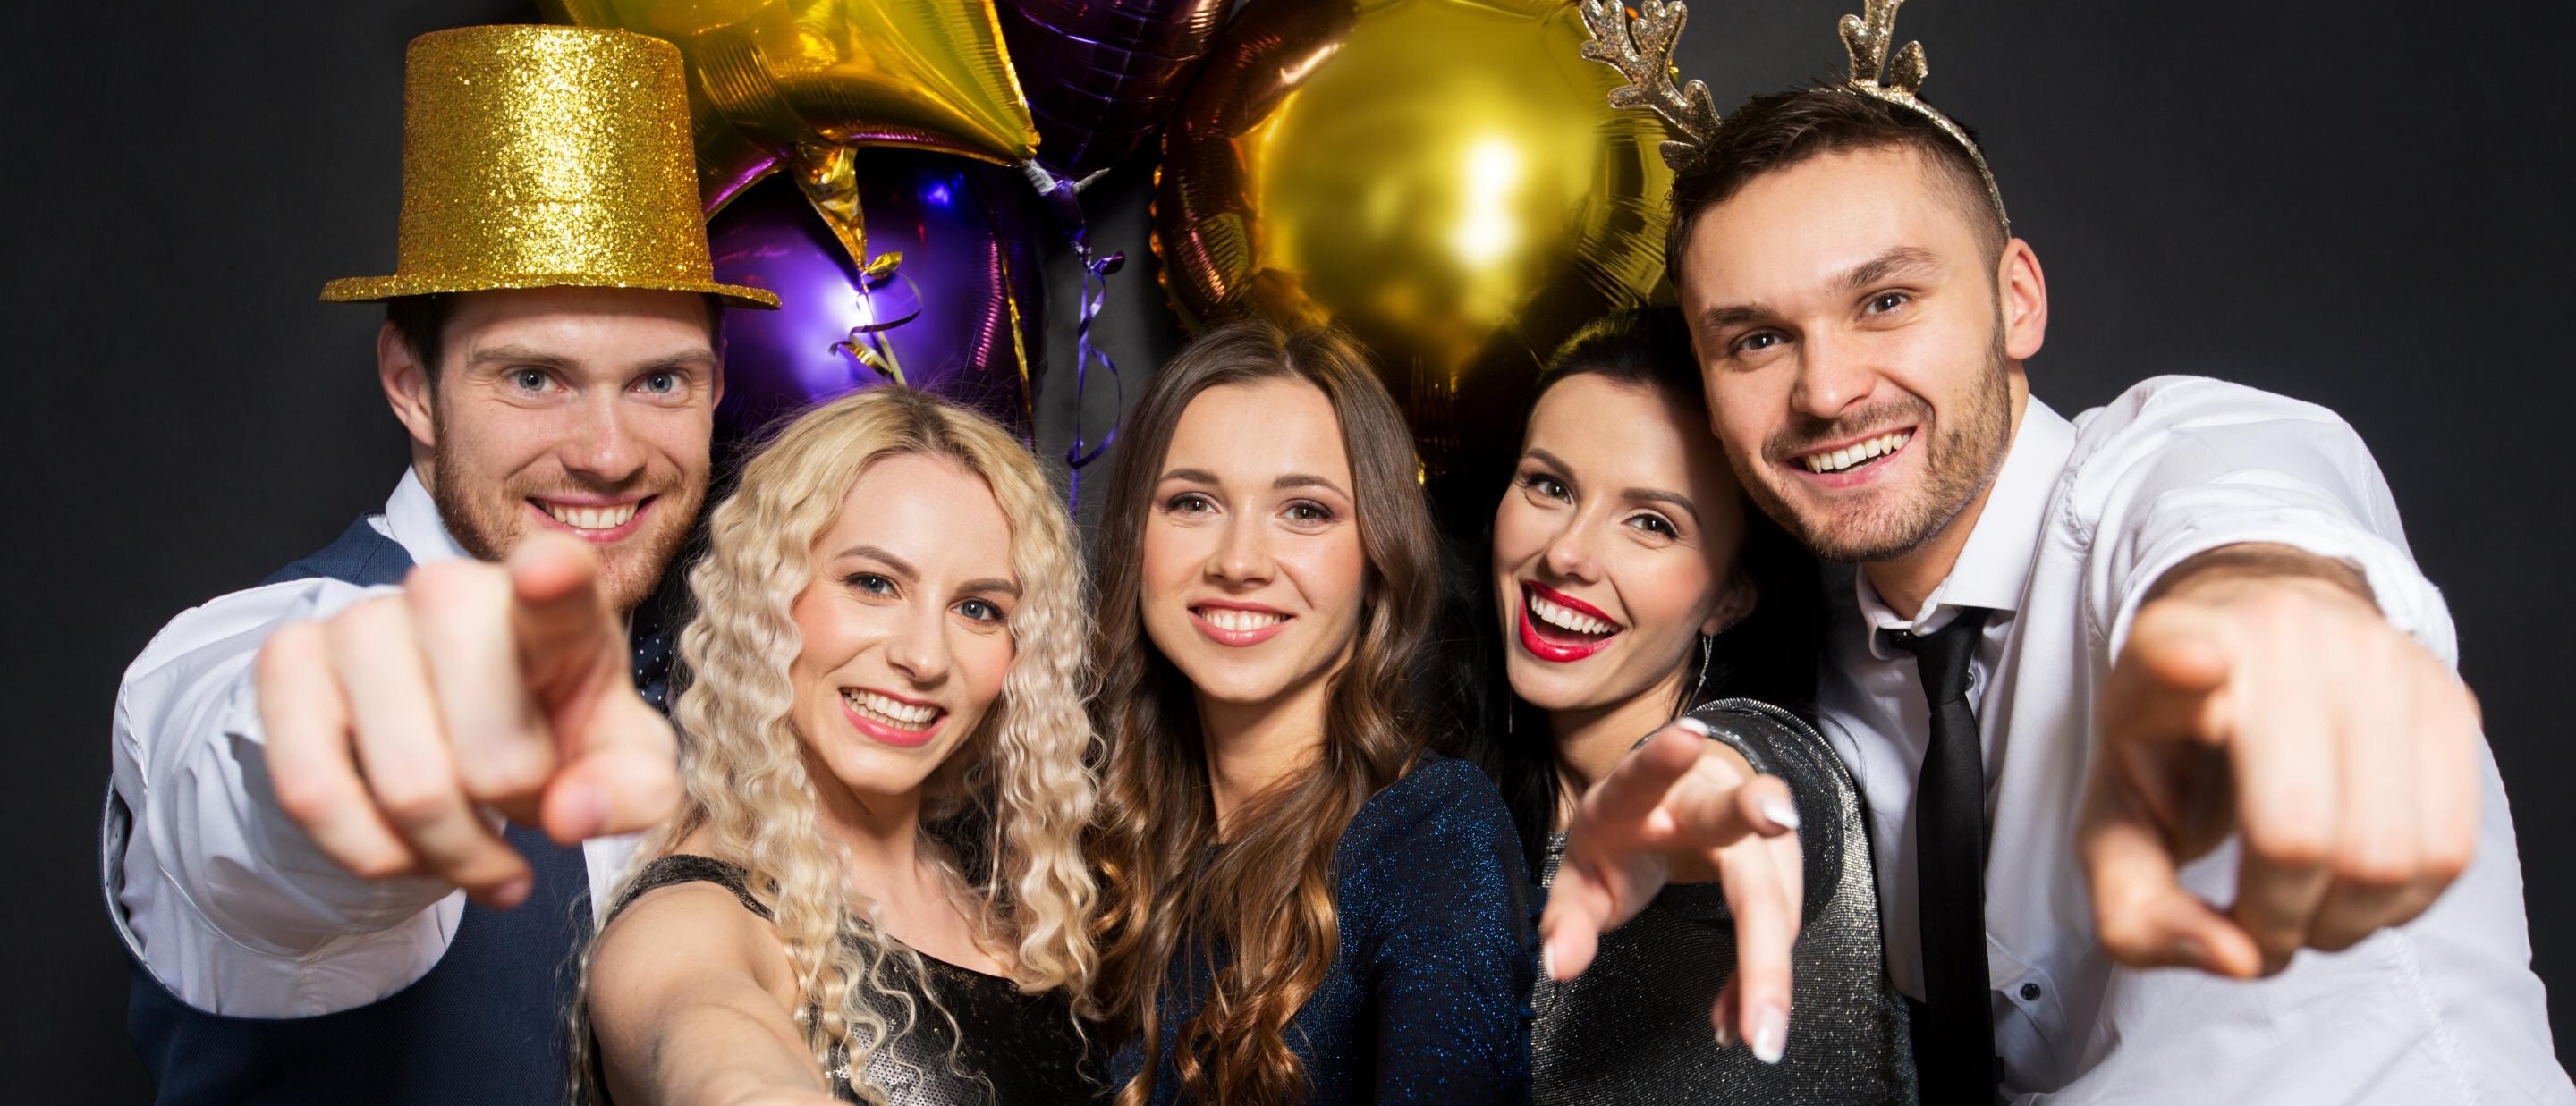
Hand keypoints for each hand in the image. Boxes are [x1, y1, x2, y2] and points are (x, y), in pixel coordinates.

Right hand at [255, 532, 681, 906]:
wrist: (459, 734)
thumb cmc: (555, 731)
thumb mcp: (621, 765)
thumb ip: (632, 789)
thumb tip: (571, 815)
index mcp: (556, 604)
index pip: (558, 578)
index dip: (551, 578)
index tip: (546, 576)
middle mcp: (451, 590)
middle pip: (492, 753)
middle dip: (518, 812)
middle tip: (527, 804)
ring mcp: (360, 618)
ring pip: (406, 788)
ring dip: (449, 851)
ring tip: (476, 842)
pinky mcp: (288, 659)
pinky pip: (312, 795)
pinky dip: (370, 853)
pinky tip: (409, 852)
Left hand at [1539, 721, 1804, 1061]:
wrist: (1671, 811)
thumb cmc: (1619, 844)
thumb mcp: (1581, 880)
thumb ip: (1567, 922)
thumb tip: (1558, 966)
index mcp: (1633, 798)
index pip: (1643, 772)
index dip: (1663, 756)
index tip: (1689, 738)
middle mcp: (1698, 798)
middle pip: (1729, 810)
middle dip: (1755, 812)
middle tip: (1775, 818)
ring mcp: (1747, 823)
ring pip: (1769, 884)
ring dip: (1767, 959)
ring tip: (1753, 1030)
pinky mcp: (1780, 856)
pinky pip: (1780, 919)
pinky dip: (1761, 973)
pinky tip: (1737, 1015)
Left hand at [2081, 562, 2480, 977]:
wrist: (2249, 659)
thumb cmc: (2174, 753)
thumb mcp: (2117, 827)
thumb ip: (2137, 913)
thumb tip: (2240, 959)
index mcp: (2164, 650)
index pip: (2174, 651)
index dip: (2181, 663)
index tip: (2189, 662)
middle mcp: (2277, 633)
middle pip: (2297, 833)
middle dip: (2277, 921)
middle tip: (2256, 921)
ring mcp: (2376, 657)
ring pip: (2389, 855)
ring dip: (2346, 921)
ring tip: (2304, 901)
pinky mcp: (2446, 696)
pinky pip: (2449, 849)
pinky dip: (2401, 901)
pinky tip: (2355, 880)